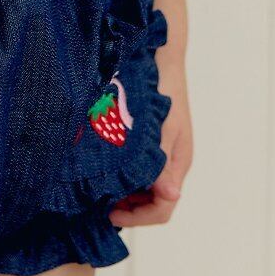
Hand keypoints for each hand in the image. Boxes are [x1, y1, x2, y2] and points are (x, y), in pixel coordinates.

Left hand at [109, 51, 192, 229]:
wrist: (160, 57)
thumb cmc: (162, 90)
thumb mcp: (162, 129)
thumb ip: (163, 163)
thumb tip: (171, 196)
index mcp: (177, 163)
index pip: (163, 208)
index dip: (137, 218)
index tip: (109, 212)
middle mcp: (171, 162)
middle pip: (153, 202)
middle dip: (128, 208)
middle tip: (97, 202)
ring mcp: (162, 153)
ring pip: (144, 187)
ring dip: (124, 192)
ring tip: (98, 186)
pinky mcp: (151, 142)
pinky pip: (138, 168)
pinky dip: (123, 175)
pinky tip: (103, 167)